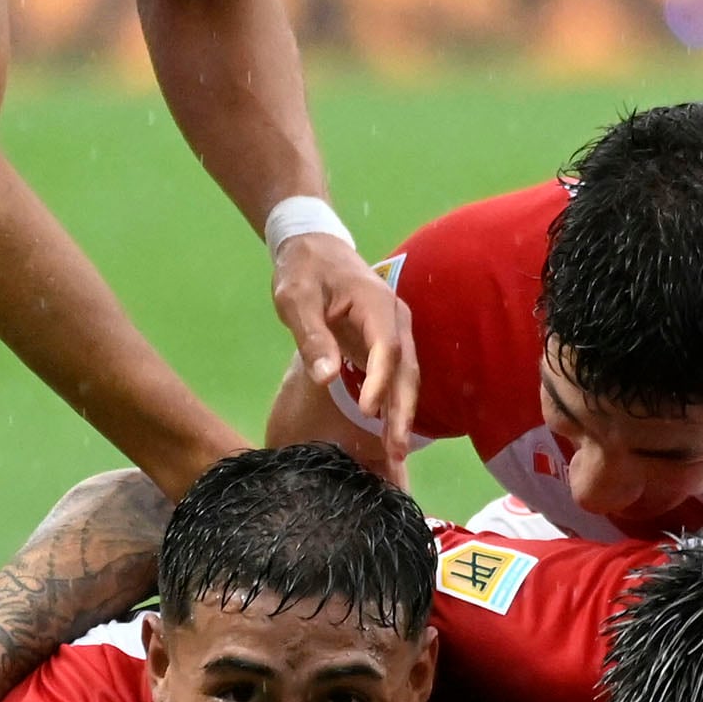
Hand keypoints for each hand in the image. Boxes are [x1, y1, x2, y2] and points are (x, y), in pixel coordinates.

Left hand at [270, 236, 417, 472]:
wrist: (315, 249)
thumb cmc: (304, 272)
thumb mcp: (296, 299)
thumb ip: (312, 337)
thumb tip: (326, 378)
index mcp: (376, 303)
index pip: (387, 346)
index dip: (380, 380)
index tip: (368, 412)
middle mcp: (395, 319)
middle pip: (406, 368)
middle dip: (403, 410)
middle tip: (397, 450)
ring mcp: (394, 332)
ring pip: (406, 376)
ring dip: (402, 413)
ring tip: (396, 452)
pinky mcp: (386, 345)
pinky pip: (396, 377)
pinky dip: (394, 405)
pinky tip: (388, 433)